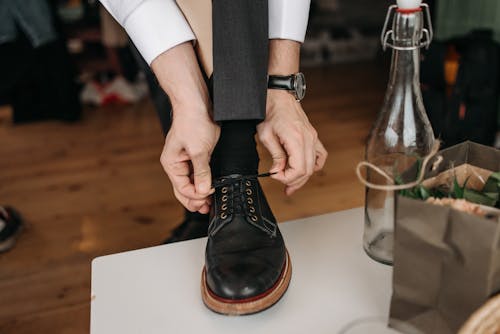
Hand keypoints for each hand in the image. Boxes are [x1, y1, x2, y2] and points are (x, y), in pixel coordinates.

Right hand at [152, 42, 218, 212]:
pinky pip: (197, 173)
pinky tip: (210, 187)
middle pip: (183, 189)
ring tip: (209, 203)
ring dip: (199, 193)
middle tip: (208, 209)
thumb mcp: (199, 150)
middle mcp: (176, 164)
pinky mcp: (195, 154)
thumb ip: (201, 172)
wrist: (197, 102)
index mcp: (171, 164)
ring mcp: (185, 160)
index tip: (209, 196)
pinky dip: (203, 182)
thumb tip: (202, 191)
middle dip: (195, 200)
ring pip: (191, 183)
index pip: (181, 189)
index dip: (195, 196)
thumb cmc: (193, 122)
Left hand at [257, 90, 326, 194]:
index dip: (286, 178)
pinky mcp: (312, 136)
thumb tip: (278, 171)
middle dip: (293, 181)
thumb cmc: (270, 111)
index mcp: (296, 139)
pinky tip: (305, 171)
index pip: (298, 169)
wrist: (279, 95)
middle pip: (307, 170)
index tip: (274, 175)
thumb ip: (275, 155)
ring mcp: (312, 137)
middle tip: (282, 186)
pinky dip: (314, 166)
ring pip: (313, 166)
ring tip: (291, 185)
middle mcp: (308, 139)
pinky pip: (320, 155)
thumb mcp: (266, 135)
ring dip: (302, 177)